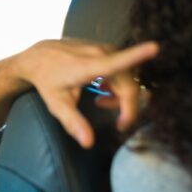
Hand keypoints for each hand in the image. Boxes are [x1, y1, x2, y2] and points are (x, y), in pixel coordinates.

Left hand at [15, 39, 157, 147]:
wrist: (37, 57)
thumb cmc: (46, 80)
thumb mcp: (57, 104)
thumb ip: (73, 122)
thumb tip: (88, 144)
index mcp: (90, 65)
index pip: (117, 61)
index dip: (138, 54)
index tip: (155, 46)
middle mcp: (99, 52)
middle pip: (129, 83)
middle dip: (127, 106)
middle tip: (118, 124)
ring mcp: (102, 47)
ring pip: (127, 76)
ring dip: (121, 95)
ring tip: (101, 103)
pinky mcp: (103, 47)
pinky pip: (121, 67)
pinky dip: (117, 83)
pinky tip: (102, 90)